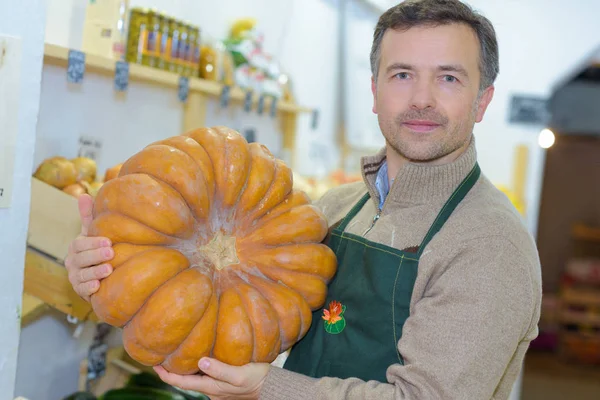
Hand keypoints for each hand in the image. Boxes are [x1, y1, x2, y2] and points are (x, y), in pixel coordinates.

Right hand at [64, 194, 113, 301]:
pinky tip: (98, 286)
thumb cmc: (98, 249)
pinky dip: (89, 288)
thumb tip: (84, 195)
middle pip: (80, 259)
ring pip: (82, 275)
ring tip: (109, 269)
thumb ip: (89, 217)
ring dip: (95, 272)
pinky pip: (82, 290)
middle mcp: (73, 262)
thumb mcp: (94, 233)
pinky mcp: (81, 291)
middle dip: (95, 256)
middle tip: (111, 253)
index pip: (80, 244)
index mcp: (76, 247)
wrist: (103, 275)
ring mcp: (76, 277)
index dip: (93, 243)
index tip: (109, 242)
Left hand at [154, 358, 269, 399]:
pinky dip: (199, 366)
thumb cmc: (256, 380)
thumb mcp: (239, 375)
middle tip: (162, 354)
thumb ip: (220, 369)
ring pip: (196, 377)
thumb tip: (200, 361)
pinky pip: (207, 374)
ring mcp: (217, 388)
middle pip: (186, 380)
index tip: (154, 363)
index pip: (181, 382)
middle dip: (173, 369)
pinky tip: (201, 354)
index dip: (166, 374)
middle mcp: (210, 390)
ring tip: (178, 351)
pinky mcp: (224, 383)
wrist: (271, 387)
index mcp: (210, 388)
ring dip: (185, 367)